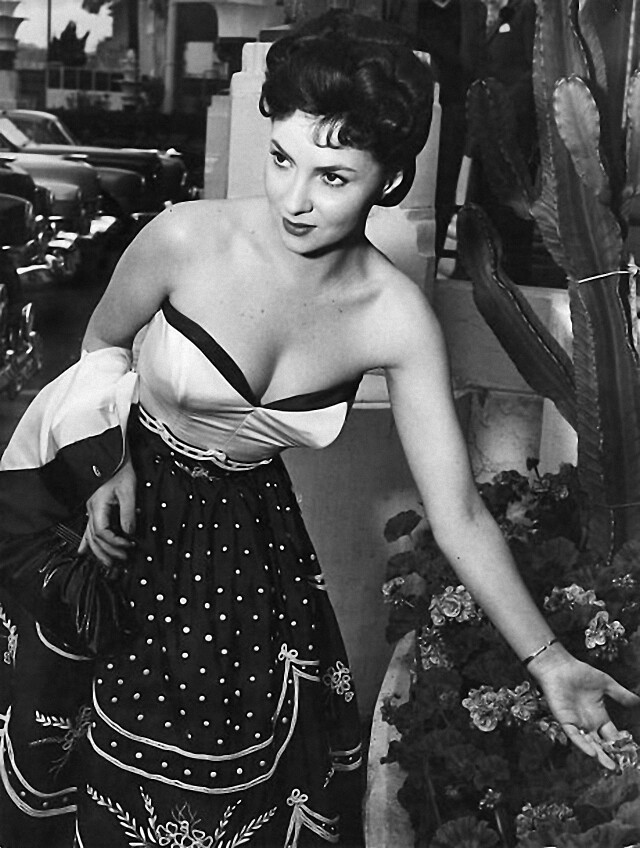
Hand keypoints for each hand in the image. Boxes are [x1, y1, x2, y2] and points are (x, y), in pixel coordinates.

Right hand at [79, 460, 136, 566]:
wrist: (111, 454)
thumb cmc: (119, 468)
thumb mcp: (128, 490)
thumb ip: (128, 513)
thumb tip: (130, 532)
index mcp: (98, 506)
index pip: (103, 533)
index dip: (115, 543)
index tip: (129, 545)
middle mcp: (91, 510)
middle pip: (94, 539)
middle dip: (107, 553)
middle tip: (121, 560)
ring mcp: (91, 509)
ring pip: (90, 537)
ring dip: (98, 551)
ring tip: (107, 562)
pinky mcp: (94, 507)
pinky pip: (87, 529)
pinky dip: (86, 542)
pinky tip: (83, 551)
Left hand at [530, 646, 639, 768]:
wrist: (559, 667)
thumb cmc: (580, 673)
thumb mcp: (606, 684)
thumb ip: (621, 694)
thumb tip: (639, 701)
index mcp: (599, 716)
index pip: (612, 735)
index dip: (621, 744)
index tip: (631, 752)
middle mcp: (589, 723)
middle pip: (602, 744)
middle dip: (611, 755)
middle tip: (621, 767)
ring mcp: (577, 723)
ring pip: (589, 743)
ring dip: (599, 755)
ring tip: (611, 766)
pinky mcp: (566, 721)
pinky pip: (575, 736)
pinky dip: (583, 744)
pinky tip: (592, 752)